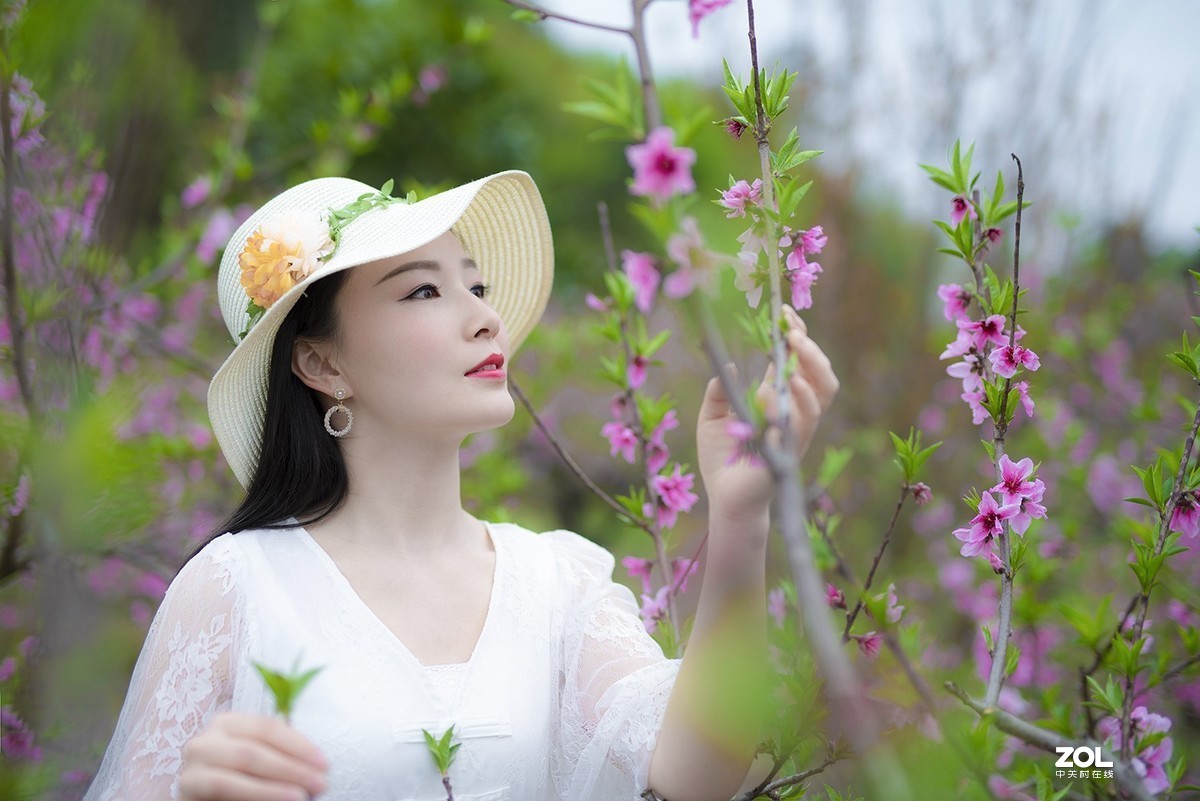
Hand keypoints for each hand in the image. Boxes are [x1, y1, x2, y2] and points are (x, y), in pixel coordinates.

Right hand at [179, 712, 328, 800]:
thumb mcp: (262, 760)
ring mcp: (191, 767)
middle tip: (319, 783)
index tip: (324, 763)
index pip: (267, 728)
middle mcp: (204, 741)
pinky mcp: (186, 792)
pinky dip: (253, 796)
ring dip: (272, 787)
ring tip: (301, 797)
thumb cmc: (243, 780)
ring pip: (235, 772)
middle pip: (252, 750)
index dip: (298, 745)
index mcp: (227, 723)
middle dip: (290, 768)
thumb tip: (317, 765)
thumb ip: (279, 754)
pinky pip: (222, 789)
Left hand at [696, 304, 838, 519]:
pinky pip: (799, 428)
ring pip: (819, 400)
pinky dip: (789, 407)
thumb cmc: (723, 460)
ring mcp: (796, 435)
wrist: (725, 500)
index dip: (797, 336)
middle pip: (823, 378)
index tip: (784, 313)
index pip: (800, 363)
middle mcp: (795, 416)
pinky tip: (774, 391)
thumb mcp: (713, 417)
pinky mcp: (789, 454)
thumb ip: (719, 391)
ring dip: (803, 376)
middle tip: (791, 333)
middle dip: (811, 352)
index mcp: (780, 401)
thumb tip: (727, 366)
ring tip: (785, 361)